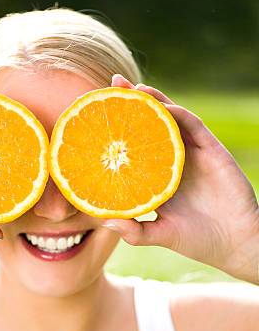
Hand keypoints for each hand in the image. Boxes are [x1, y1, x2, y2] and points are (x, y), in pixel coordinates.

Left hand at [102, 75, 258, 283]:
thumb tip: (103, 220)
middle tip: (111, 86)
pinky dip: (177, 113)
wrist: (234, 243)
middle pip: (150, 125)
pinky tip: (161, 106)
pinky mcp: (212, 151)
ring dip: (153, 100)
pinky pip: (193, 126)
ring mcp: (192, 154)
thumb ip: (133, 230)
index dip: (119, 129)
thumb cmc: (197, 240)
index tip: (95, 117)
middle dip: (132, 104)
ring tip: (132, 88)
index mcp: (158, 177)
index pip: (135, 146)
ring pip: (171, 119)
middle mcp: (173, 161)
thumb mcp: (158, 235)